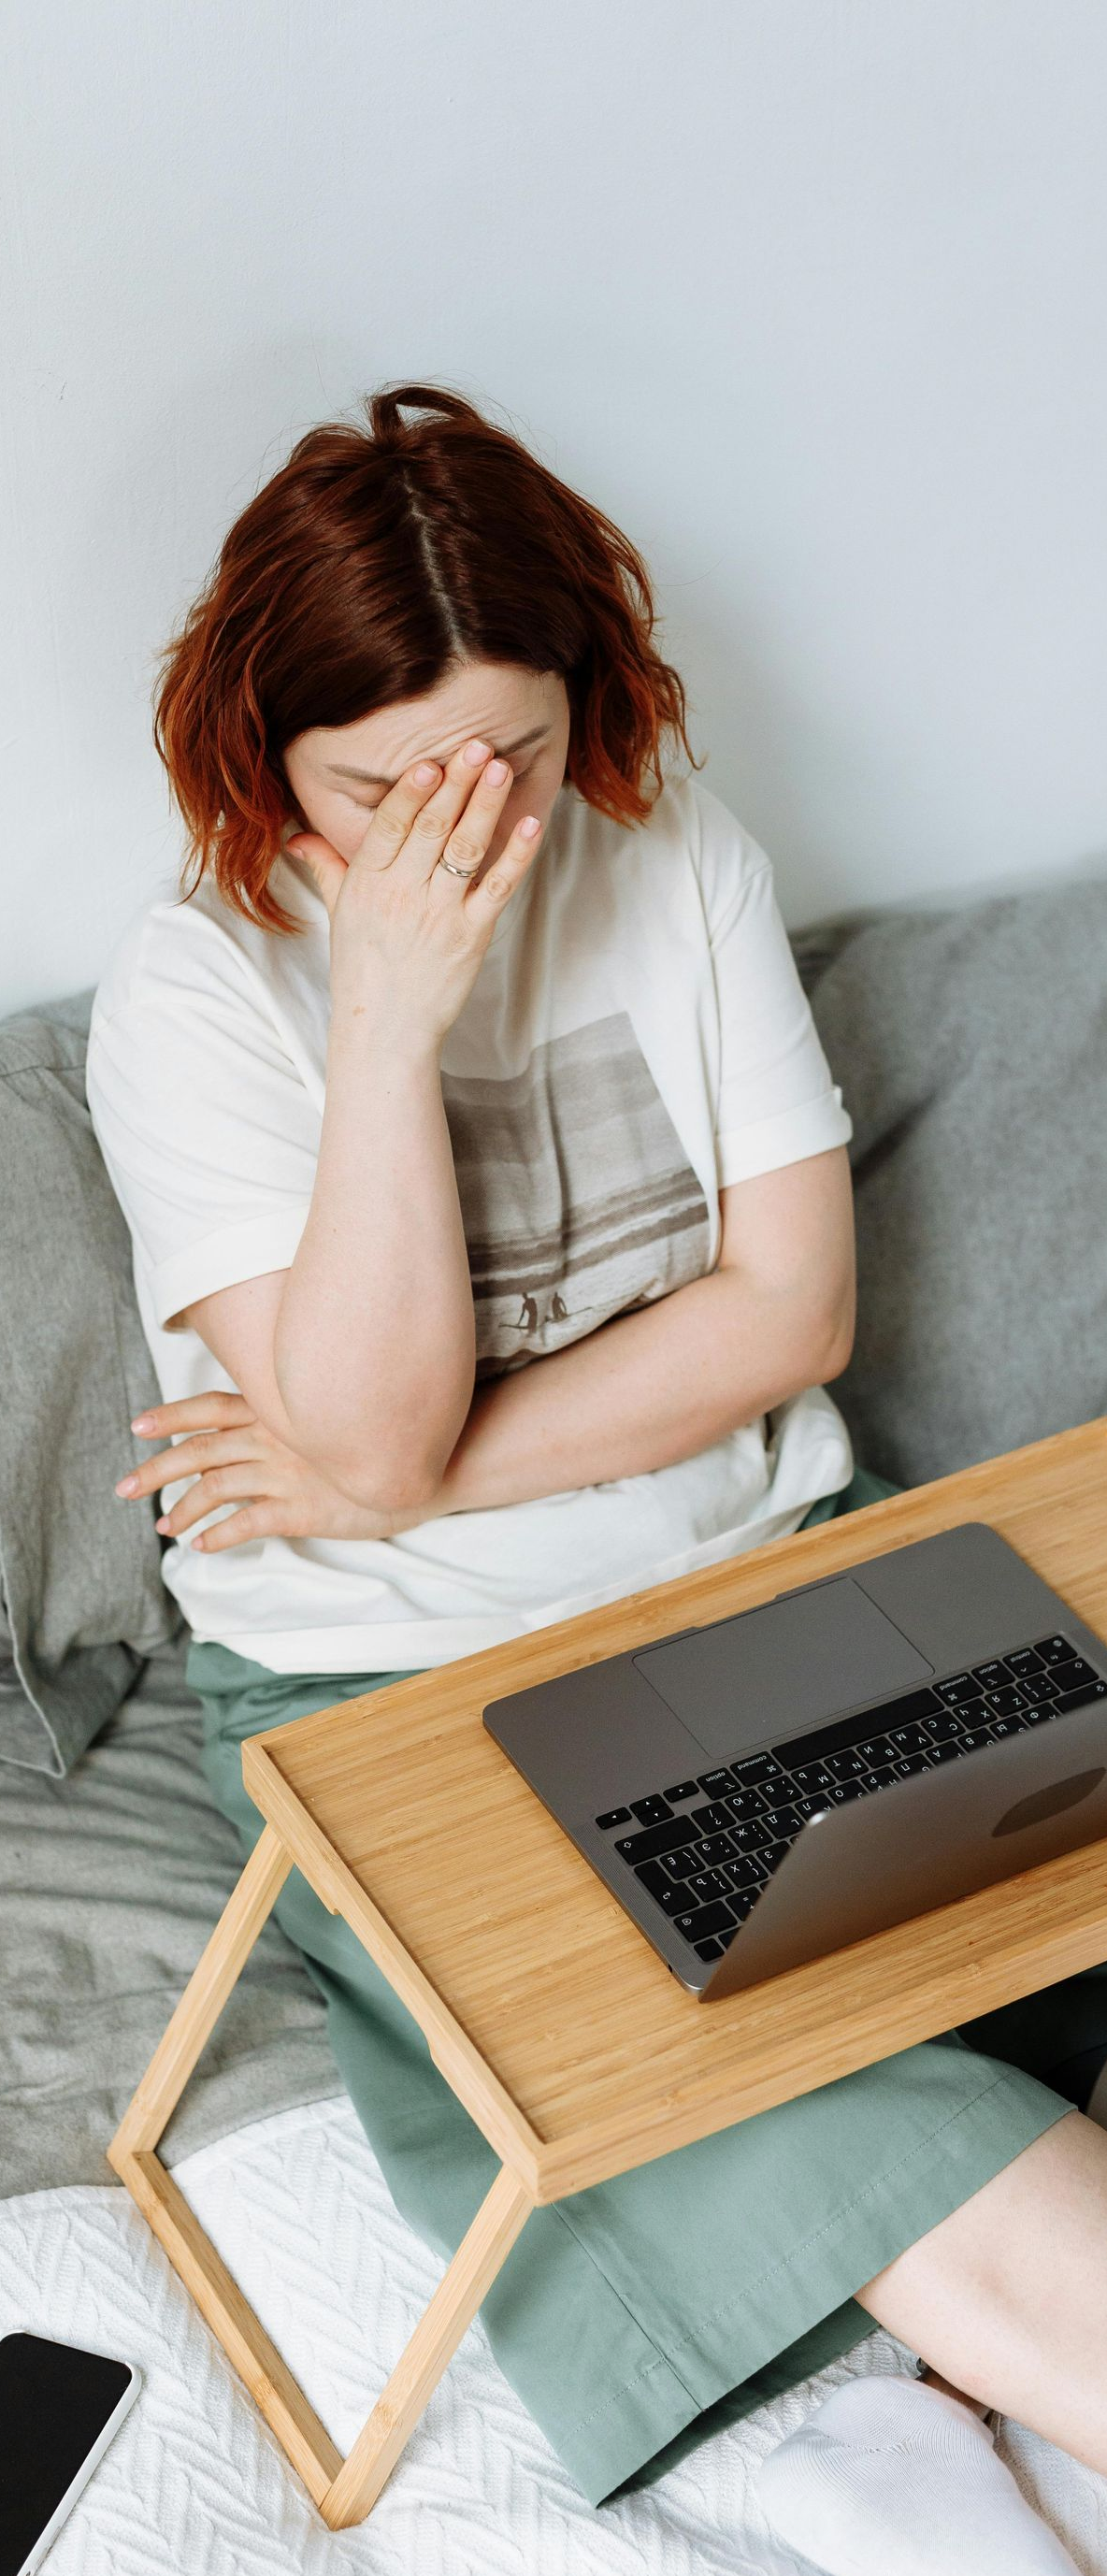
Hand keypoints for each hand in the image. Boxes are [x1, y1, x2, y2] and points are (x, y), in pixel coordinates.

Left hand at [113, 1391, 442, 1551]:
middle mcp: (275, 1438)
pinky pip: (249, 1524)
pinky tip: (202, 1548)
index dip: (171, 1416)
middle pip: (199, 1452)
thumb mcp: (330, 1414)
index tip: (137, 1426)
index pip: (210, 1408)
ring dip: (183, 1511)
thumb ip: (293, 1416)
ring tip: (166, 1529)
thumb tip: (258, 1425)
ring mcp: (288, 1474)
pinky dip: (219, 1537)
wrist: (431, 1459)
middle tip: (124, 1489)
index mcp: (278, 1412)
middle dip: (156, 1471)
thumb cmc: (382, 1434)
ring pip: (216, 1490)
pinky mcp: (304, 1510)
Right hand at [285, 736, 545, 1050]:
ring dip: (486, 805)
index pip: (392, 826)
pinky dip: (517, 854)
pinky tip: (530, 823)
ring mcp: (439, 915)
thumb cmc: (362, 968)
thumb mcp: (338, 912)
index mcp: (368, 883)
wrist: (384, 1029)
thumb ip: (325, 866)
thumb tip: (298, 835)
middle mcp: (402, 895)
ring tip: (502, 768)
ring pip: (465, 849)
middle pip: (432, 827)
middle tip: (479, 745)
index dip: (412, 790)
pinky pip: (498, 886)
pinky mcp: (472, 936)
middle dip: (457, 783)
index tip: (431, 760)